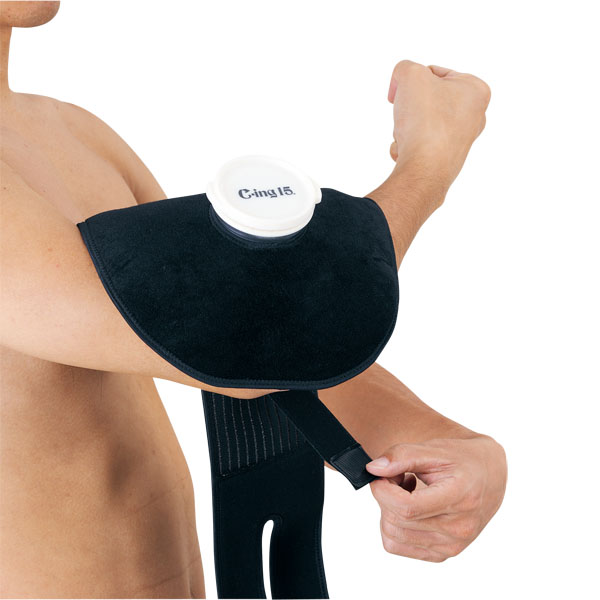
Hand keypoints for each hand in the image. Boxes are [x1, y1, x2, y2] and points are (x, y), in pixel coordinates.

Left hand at [366, 435, 506, 561]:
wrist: (489, 476)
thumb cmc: (462, 459)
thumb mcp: (434, 449)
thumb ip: (402, 456)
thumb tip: (373, 469)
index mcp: (460, 498)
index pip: (406, 508)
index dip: (383, 490)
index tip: (381, 474)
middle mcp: (459, 528)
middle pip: (397, 521)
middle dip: (385, 495)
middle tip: (397, 475)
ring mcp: (452, 546)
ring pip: (393, 535)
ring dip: (389, 510)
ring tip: (406, 490)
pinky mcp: (443, 554)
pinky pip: (398, 546)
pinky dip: (395, 525)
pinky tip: (410, 507)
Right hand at [388, 60, 490, 189]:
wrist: (424, 169)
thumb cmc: (426, 122)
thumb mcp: (411, 74)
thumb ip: (405, 67)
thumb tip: (401, 85)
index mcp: (475, 90)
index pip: (433, 72)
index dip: (412, 81)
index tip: (405, 93)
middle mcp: (474, 116)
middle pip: (427, 100)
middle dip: (409, 108)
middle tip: (407, 115)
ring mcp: (460, 140)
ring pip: (420, 123)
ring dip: (405, 127)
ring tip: (407, 136)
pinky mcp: (445, 159)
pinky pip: (419, 144)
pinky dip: (407, 146)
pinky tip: (407, 151)